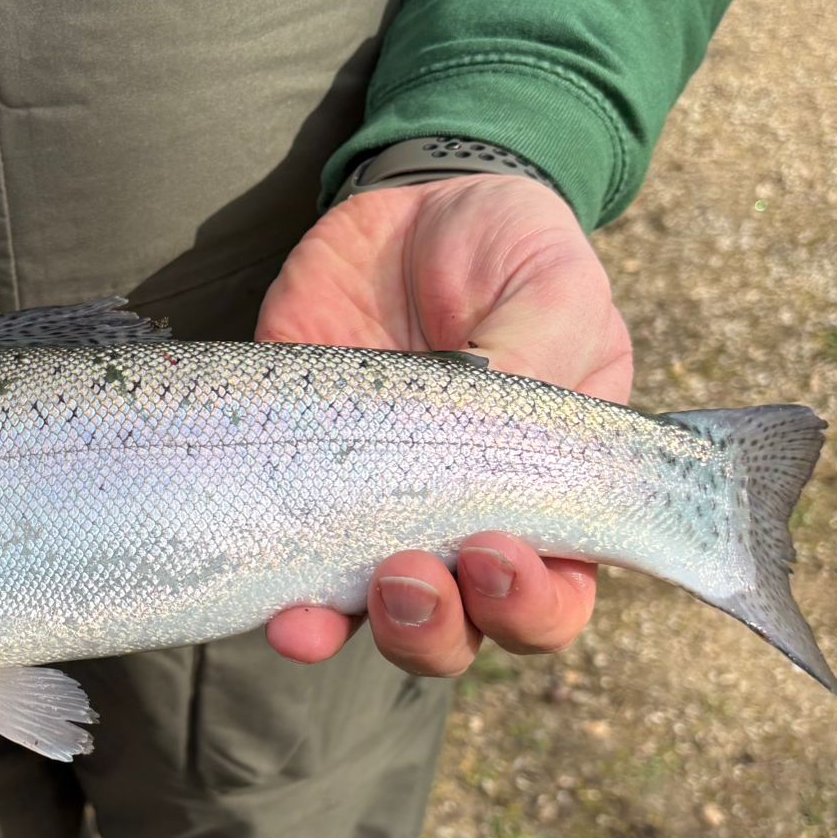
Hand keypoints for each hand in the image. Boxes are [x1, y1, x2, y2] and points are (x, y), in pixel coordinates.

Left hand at [257, 174, 633, 676]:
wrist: (410, 206)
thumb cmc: (508, 255)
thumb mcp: (550, 285)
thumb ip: (536, 356)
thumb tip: (494, 417)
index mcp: (549, 498)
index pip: (555, 597)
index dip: (532, 606)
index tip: (495, 554)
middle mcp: (464, 524)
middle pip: (463, 630)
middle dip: (439, 626)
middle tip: (414, 573)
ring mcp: (378, 514)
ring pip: (379, 621)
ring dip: (366, 628)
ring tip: (346, 600)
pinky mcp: (303, 488)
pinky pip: (293, 570)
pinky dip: (288, 605)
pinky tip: (281, 611)